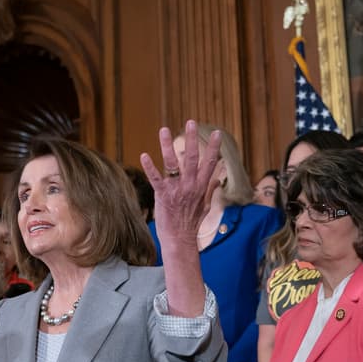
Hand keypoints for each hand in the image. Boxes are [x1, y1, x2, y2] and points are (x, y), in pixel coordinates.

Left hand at [140, 121, 220, 244]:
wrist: (180, 239)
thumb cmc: (191, 224)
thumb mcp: (205, 206)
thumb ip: (210, 190)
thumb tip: (218, 180)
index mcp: (201, 186)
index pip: (210, 163)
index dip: (214, 148)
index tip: (217, 133)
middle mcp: (190, 185)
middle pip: (192, 157)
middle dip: (192, 139)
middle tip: (191, 122)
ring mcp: (176, 190)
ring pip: (172, 163)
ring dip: (167, 145)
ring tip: (164, 129)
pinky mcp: (163, 195)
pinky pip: (155, 178)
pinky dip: (150, 167)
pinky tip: (144, 155)